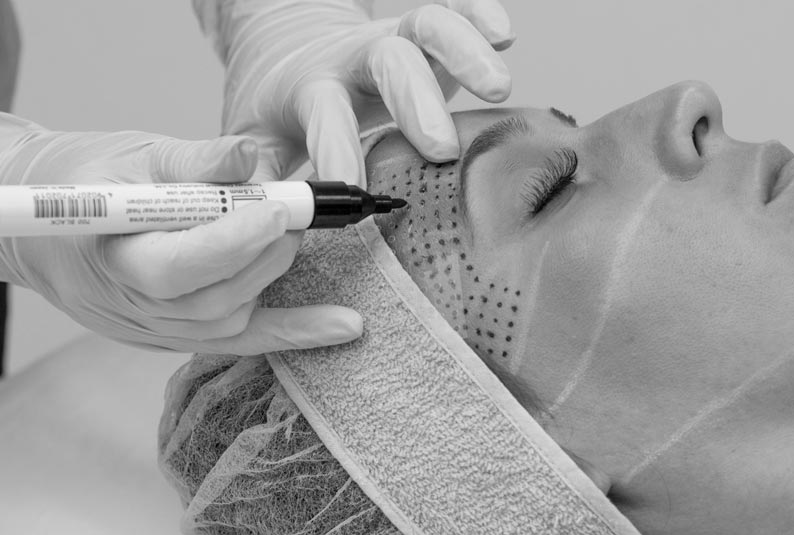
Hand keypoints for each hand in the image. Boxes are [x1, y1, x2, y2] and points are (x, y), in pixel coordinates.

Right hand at [0, 120, 361, 353]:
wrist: (45, 229)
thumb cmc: (86, 181)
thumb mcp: (132, 156)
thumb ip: (192, 160)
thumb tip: (248, 156)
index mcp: (114, 255)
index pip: (179, 265)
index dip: (233, 241)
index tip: (274, 208)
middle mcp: (138, 304)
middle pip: (215, 296)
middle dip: (265, 252)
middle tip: (293, 210)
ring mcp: (162, 328)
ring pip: (233, 317)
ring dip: (274, 274)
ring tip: (291, 233)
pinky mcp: (186, 334)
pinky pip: (247, 340)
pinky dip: (298, 332)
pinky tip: (346, 327)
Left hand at [207, 0, 513, 181]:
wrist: (286, 43)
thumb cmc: (278, 107)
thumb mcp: (252, 140)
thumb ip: (257, 176)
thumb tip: (260, 219)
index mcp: (309, 87)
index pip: (324, 113)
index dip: (337, 148)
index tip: (352, 187)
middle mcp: (355, 58)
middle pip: (388, 63)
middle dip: (417, 103)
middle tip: (441, 149)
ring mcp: (394, 40)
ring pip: (428, 26)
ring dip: (464, 50)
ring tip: (498, 87)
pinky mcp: (422, 32)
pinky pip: (454, 12)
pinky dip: (479, 17)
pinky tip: (505, 33)